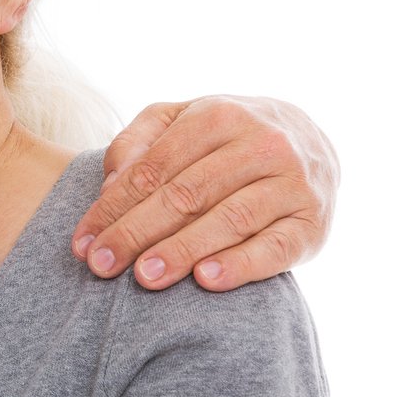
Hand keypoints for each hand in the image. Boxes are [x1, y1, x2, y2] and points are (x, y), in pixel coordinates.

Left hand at [68, 95, 338, 291]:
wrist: (312, 141)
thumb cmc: (226, 137)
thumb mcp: (181, 120)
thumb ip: (139, 140)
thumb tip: (110, 183)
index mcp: (219, 116)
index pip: (153, 167)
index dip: (113, 207)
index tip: (83, 243)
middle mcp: (261, 144)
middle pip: (186, 194)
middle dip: (137, 232)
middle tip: (102, 265)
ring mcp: (293, 183)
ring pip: (230, 219)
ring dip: (183, 250)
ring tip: (145, 277)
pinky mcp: (313, 223)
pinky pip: (276, 248)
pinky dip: (241, 265)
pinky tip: (206, 280)